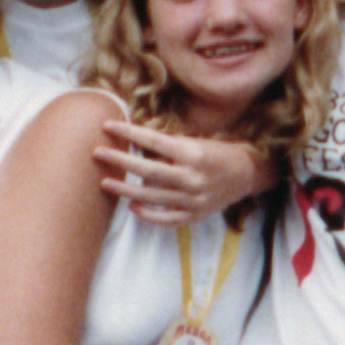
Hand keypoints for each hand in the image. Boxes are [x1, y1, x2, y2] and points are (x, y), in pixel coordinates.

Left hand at [97, 119, 269, 224]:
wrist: (247, 174)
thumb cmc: (218, 152)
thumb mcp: (195, 142)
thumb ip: (168, 146)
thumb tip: (135, 145)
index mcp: (193, 154)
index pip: (153, 141)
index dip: (129, 133)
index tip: (108, 126)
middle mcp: (192, 178)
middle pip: (148, 170)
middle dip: (120, 161)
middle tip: (98, 153)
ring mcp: (193, 199)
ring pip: (152, 196)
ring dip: (126, 190)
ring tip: (105, 182)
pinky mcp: (194, 214)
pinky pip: (166, 218)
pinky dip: (148, 214)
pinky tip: (132, 207)